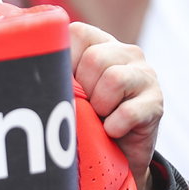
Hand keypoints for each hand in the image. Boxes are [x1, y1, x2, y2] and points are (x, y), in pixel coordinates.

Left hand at [69, 22, 160, 189]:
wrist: (118, 156)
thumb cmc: (86, 118)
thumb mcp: (68, 92)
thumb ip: (56, 75)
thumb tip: (32, 71)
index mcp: (100, 43)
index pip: (77, 34)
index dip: (65, 63)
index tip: (65, 85)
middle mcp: (126, 52)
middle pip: (95, 59)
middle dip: (83, 89)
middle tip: (85, 106)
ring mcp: (145, 75)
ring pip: (113, 79)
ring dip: (99, 107)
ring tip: (99, 117)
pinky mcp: (156, 102)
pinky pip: (128, 112)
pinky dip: (114, 126)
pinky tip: (111, 131)